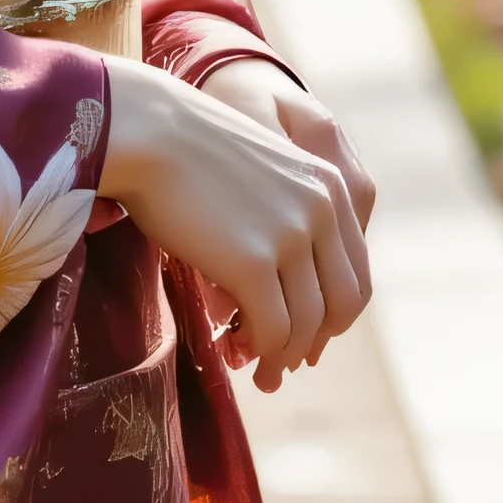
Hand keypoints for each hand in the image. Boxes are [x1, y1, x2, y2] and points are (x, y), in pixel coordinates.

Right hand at [99, 56, 372, 387]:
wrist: (147, 129)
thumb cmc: (188, 151)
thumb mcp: (262, 173)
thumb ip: (287, 214)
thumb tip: (283, 281)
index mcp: (329, 186)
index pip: (355, 274)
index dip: (332, 316)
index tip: (304, 335)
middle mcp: (322, 209)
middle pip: (343, 304)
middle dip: (316, 341)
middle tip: (286, 360)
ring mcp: (290, 235)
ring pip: (307, 325)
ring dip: (285, 358)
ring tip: (262, 373)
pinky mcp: (253, 262)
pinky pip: (272, 330)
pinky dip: (260, 353)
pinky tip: (236, 353)